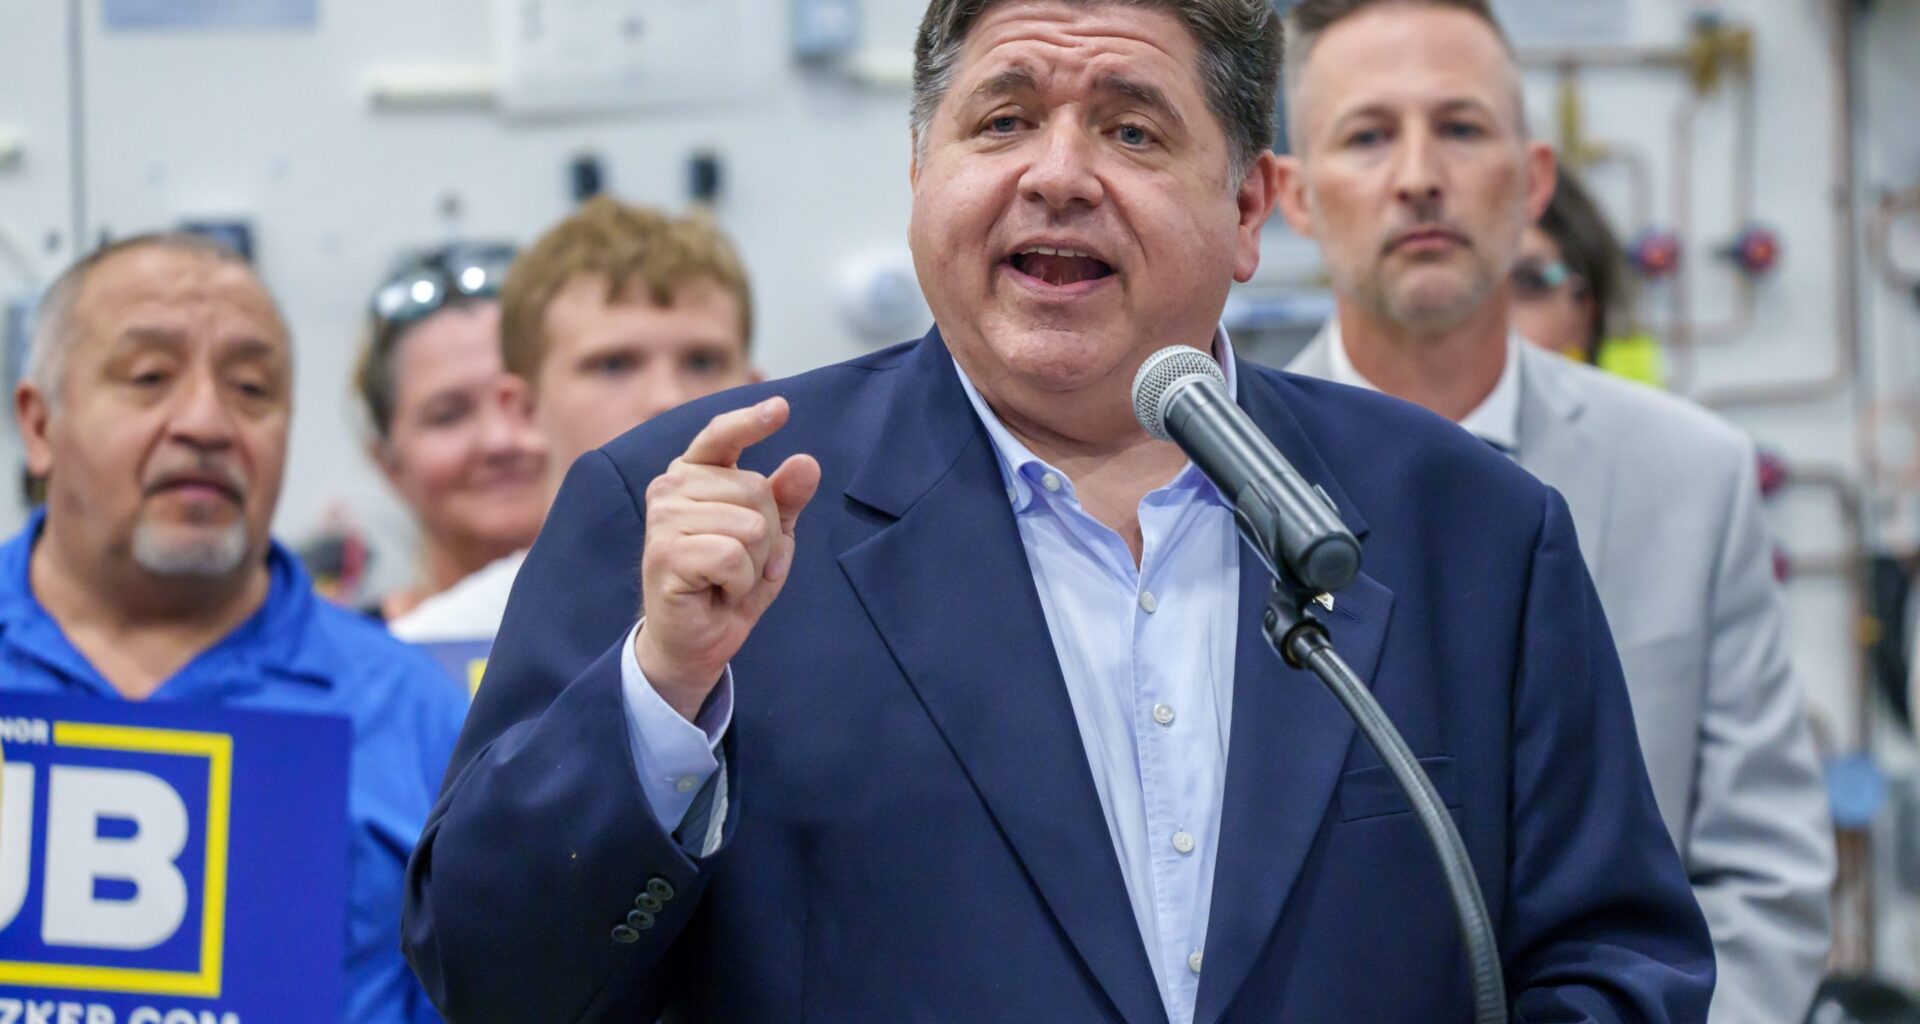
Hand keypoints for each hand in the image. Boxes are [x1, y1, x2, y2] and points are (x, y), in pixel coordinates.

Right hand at [634, 397, 820, 720]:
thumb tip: (806, 462)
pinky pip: (733, 555)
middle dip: (768, 538)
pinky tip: (719, 591)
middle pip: (756, 492)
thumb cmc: (729, 582)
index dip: (751, 421)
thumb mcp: (769, 538)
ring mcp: (663, 518)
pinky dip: (740, 582)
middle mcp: (671, 487)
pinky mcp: (664, 552)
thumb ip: (785, 499)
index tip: (781, 408)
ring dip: (755, 564)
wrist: (696, 639)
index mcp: (694, 474)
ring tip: (730, 579)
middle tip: (743, 565)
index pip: (722, 435)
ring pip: (750, 525)